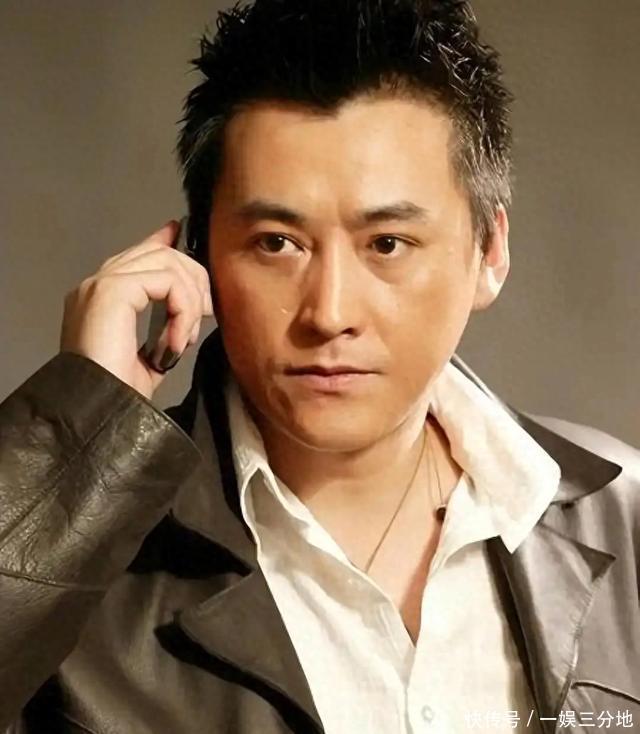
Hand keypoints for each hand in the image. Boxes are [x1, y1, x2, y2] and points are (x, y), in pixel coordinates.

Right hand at [59, 220, 213, 400]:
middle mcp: (97, 283)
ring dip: (189, 301)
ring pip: (168, 264)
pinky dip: (182, 312)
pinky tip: (178, 342)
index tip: (183, 234)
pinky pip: (167, 283)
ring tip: (186, 338)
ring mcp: (102, 284)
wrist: (99, 410)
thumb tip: (188, 312)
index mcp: (101, 296)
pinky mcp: (113, 291)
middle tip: (203, 314)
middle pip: (159, 254)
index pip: (138, 255)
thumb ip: (163, 326)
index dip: (165, 242)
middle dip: (193, 278)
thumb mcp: (149, 354)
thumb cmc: (120, 392)